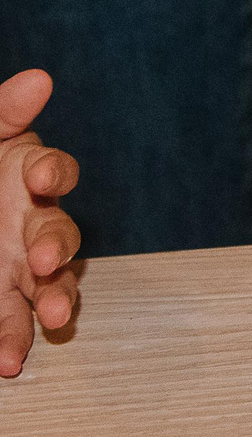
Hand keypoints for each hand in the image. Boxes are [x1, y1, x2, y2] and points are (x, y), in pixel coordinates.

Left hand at [0, 70, 81, 378]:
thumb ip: (1, 112)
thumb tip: (39, 78)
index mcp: (22, 175)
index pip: (53, 171)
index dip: (51, 172)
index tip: (36, 175)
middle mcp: (28, 222)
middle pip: (60, 232)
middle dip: (57, 246)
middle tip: (43, 260)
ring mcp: (15, 266)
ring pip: (51, 285)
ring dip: (57, 300)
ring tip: (54, 320)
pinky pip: (15, 322)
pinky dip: (16, 340)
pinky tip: (8, 358)